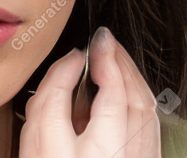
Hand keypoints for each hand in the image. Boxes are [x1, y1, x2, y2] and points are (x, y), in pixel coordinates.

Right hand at [18, 26, 160, 157]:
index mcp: (82, 155)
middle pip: (130, 99)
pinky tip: (124, 83)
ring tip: (115, 55)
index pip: (96, 96)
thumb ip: (53, 92)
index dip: (94, 62)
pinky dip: (138, 95)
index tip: (88, 45)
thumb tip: (74, 61)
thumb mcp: (37, 134)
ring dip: (131, 75)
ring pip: (146, 109)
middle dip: (118, 62)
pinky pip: (149, 122)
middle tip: (105, 40)